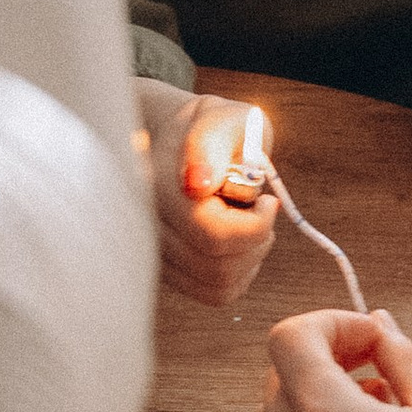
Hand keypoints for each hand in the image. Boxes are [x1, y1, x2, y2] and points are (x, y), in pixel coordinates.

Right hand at [134, 80, 277, 309]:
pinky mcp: (168, 270)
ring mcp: (153, 252)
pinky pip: (213, 293)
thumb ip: (212, 141)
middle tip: (259, 210)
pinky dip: (238, 274)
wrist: (180, 140)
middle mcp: (146, 225)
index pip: (210, 233)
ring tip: (249, 225)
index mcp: (155, 185)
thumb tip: (200, 181)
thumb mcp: (222, 118)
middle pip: (217, 267)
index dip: (253, 224)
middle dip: (256, 241)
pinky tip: (238, 244)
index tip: (265, 200)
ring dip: (249, 259)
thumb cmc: (211, 129)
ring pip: (217, 286)